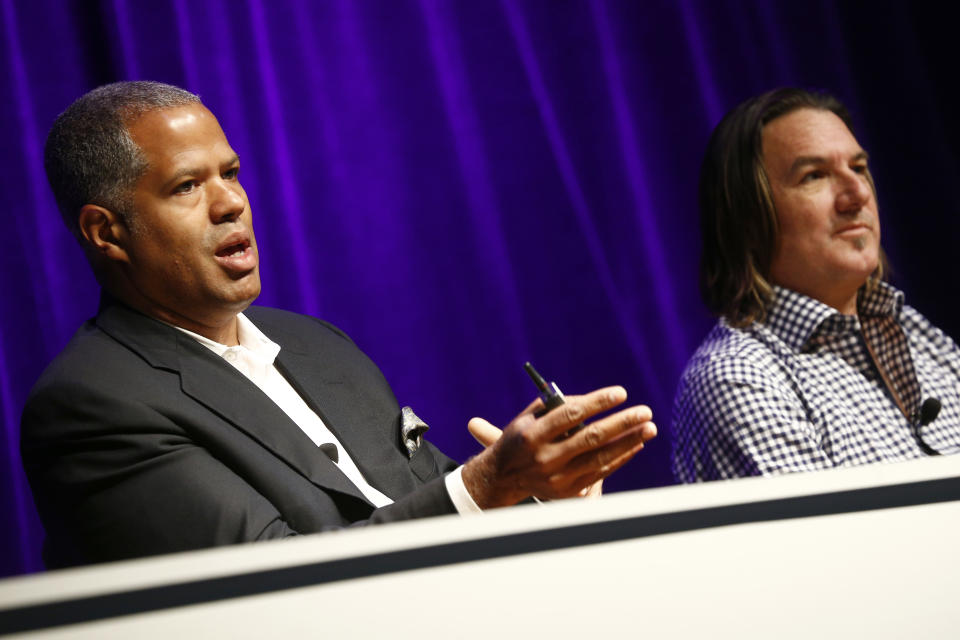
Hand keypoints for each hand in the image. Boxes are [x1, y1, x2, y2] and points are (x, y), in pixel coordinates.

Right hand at [461, 386, 655, 508]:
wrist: (503, 477)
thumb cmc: (520, 438)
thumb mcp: (527, 418)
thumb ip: (555, 406)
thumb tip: (592, 399)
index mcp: (533, 434)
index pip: (570, 415)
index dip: (598, 403)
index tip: (620, 393)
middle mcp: (545, 457)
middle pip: (590, 438)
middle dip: (621, 423)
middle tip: (644, 412)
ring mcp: (558, 477)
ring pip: (600, 458)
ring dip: (628, 442)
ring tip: (649, 428)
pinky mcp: (568, 491)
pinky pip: (601, 472)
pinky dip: (620, 457)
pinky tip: (635, 444)